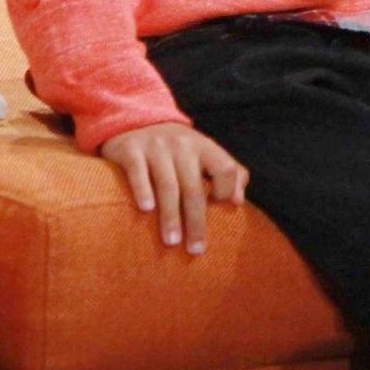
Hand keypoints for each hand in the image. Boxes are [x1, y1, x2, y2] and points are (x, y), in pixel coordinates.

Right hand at [99, 121, 247, 254]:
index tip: (222, 215)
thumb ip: (227, 173)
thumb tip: (238, 202)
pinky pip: (138, 172)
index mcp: (205, 147)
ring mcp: (156, 147)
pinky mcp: (131, 150)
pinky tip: (146, 209)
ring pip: (167, 184)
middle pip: (194, 186)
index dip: (227, 191)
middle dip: (196, 220)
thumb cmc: (177, 148)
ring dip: (170, 215)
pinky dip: (142, 190)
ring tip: (172, 241)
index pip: (225, 169)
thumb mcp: (204, 153)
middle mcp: (182, 146)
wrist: (135, 120)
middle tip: (196, 249)